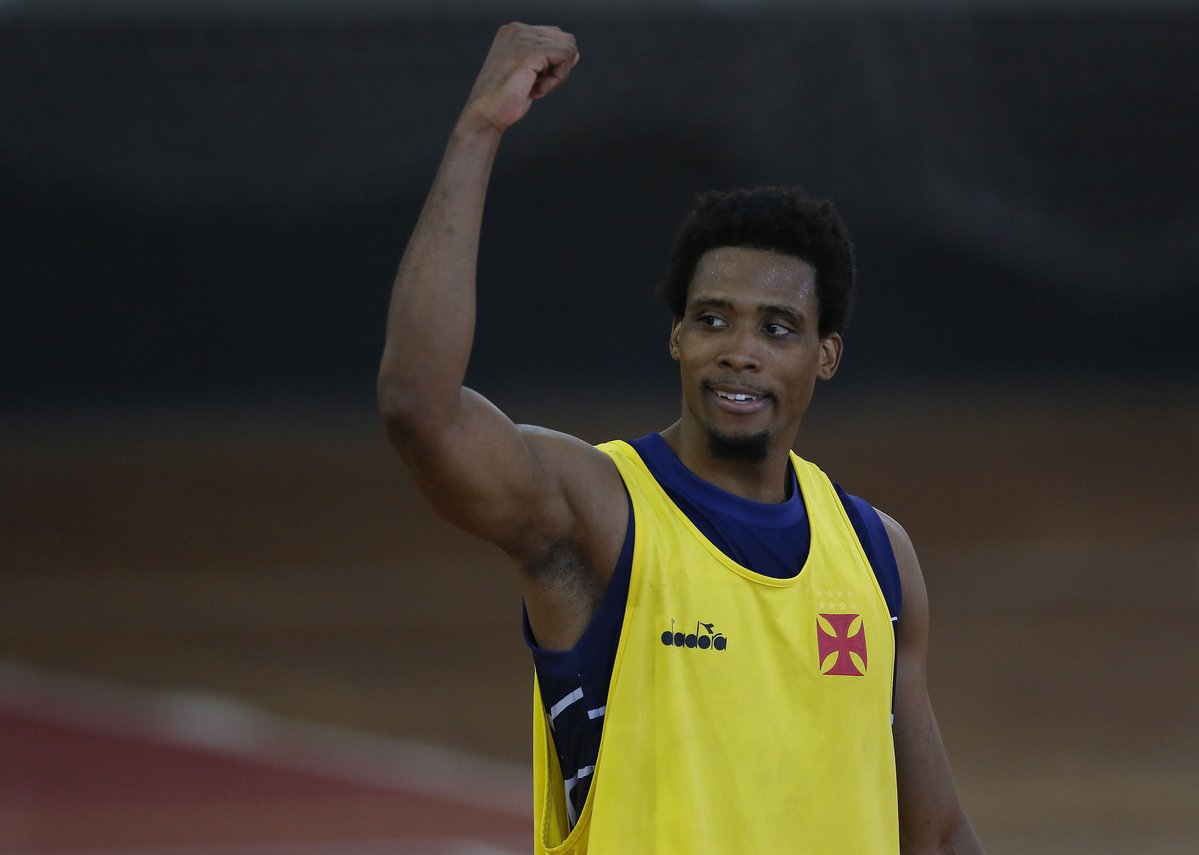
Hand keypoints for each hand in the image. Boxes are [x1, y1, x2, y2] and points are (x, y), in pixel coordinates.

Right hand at [460, 23, 578, 132]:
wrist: (485, 114)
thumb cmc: (505, 99)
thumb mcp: (529, 74)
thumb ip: (549, 60)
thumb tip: (575, 53)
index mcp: (514, 31)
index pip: (555, 37)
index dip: (554, 64)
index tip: (535, 82)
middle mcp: (517, 29)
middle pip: (565, 40)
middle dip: (559, 68)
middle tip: (538, 87)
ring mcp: (523, 38)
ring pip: (568, 48)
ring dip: (559, 75)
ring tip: (536, 89)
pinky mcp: (530, 51)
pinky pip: (565, 57)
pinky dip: (558, 79)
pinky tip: (537, 91)